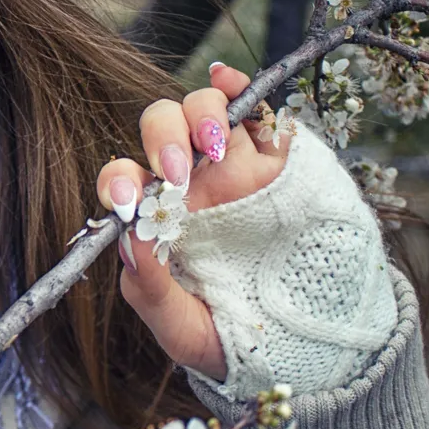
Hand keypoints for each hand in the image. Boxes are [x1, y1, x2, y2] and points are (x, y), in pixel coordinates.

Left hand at [95, 63, 289, 380]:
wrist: (309, 347)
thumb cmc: (233, 337)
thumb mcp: (182, 327)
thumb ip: (149, 288)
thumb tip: (128, 240)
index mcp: (160, 218)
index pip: (126, 180)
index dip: (119, 180)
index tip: (129, 201)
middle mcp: (192, 184)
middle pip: (160, 130)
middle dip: (161, 137)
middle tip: (176, 172)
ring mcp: (235, 167)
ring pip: (202, 110)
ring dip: (200, 114)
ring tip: (213, 146)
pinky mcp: (279, 160)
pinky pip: (255, 108)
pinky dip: (237, 86)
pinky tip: (226, 81)